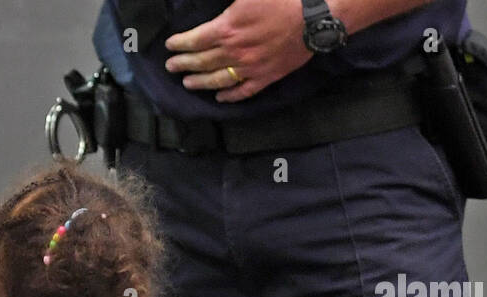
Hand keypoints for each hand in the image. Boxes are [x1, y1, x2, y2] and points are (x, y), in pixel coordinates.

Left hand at [163, 0, 311, 103]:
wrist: (315, 17)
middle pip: (201, 62)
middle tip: (171, 67)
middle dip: (183, 64)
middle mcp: (234, 52)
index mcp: (227, 28)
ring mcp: (249, 68)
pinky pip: (243, 91)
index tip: (170, 45)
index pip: (195, 40)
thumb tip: (216, 6)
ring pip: (217, 79)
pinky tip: (219, 97)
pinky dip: (229, 96)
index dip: (180, 44)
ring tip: (188, 83)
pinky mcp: (266, 77)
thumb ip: (226, 1)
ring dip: (200, 82)